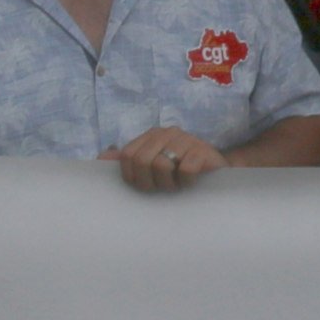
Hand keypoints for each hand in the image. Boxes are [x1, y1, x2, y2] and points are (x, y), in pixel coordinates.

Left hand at [110, 127, 228, 192]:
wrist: (216, 172)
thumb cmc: (180, 171)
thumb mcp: (152, 167)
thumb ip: (128, 160)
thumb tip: (103, 157)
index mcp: (151, 135)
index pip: (127, 155)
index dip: (132, 176)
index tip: (145, 186)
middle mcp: (167, 132)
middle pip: (142, 161)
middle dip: (150, 182)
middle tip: (163, 187)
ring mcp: (186, 139)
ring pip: (162, 165)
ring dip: (169, 183)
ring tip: (177, 184)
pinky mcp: (202, 150)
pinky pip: (185, 170)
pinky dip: (186, 182)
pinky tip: (191, 181)